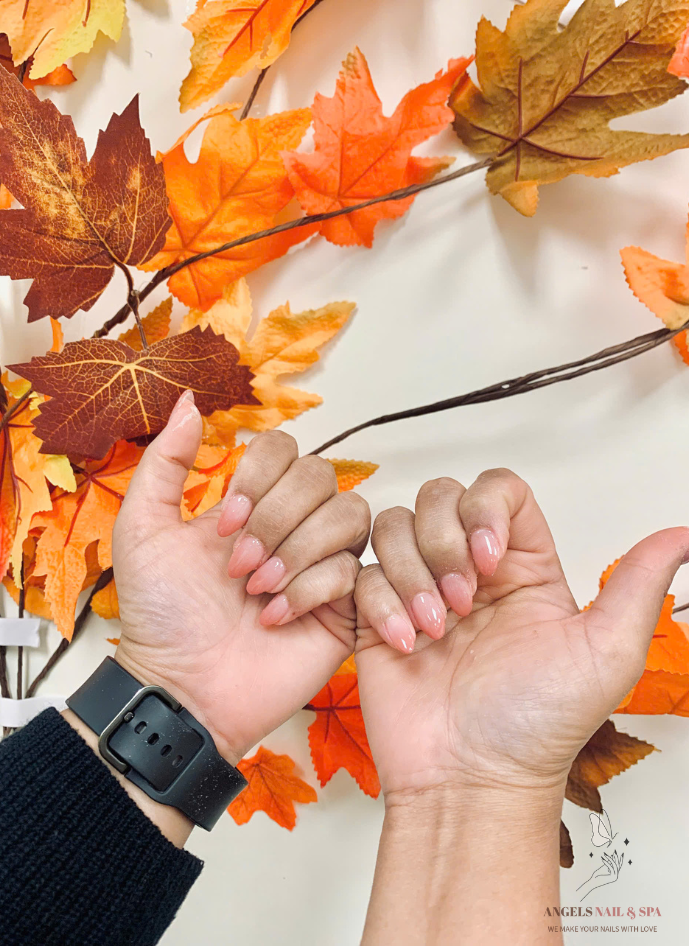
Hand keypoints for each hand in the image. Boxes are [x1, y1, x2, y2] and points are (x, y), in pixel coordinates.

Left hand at [112, 391, 369, 765]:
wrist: (183, 688)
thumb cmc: (160, 615)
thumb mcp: (143, 529)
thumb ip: (166, 462)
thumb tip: (190, 400)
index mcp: (251, 503)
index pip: (285, 449)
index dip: (260, 477)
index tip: (222, 525)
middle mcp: (293, 525)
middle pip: (322, 475)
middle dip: (277, 518)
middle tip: (237, 568)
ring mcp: (323, 563)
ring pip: (350, 515)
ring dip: (300, 550)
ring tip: (259, 590)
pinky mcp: (345, 605)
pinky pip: (355, 570)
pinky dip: (311, 590)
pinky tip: (275, 617)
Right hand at [354, 469, 688, 798]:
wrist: (471, 782)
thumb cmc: (537, 728)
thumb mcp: (604, 654)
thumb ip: (637, 587)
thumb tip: (680, 536)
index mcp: (524, 569)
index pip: (498, 491)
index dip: (485, 509)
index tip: (489, 557)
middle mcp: (470, 573)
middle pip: (440, 497)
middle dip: (443, 544)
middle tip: (462, 605)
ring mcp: (422, 592)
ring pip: (396, 526)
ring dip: (411, 573)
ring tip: (432, 629)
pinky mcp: (380, 617)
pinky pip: (363, 574)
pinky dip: (381, 605)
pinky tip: (405, 644)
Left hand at [578, 851, 623, 899]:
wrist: (593, 882)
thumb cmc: (596, 875)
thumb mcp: (603, 868)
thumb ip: (608, 863)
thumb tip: (611, 856)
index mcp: (614, 874)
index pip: (618, 866)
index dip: (620, 859)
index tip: (620, 853)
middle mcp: (616, 876)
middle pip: (618, 865)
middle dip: (616, 857)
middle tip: (615, 851)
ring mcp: (615, 877)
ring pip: (614, 865)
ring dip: (609, 858)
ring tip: (604, 854)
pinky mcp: (612, 877)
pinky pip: (611, 867)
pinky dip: (607, 863)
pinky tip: (603, 859)